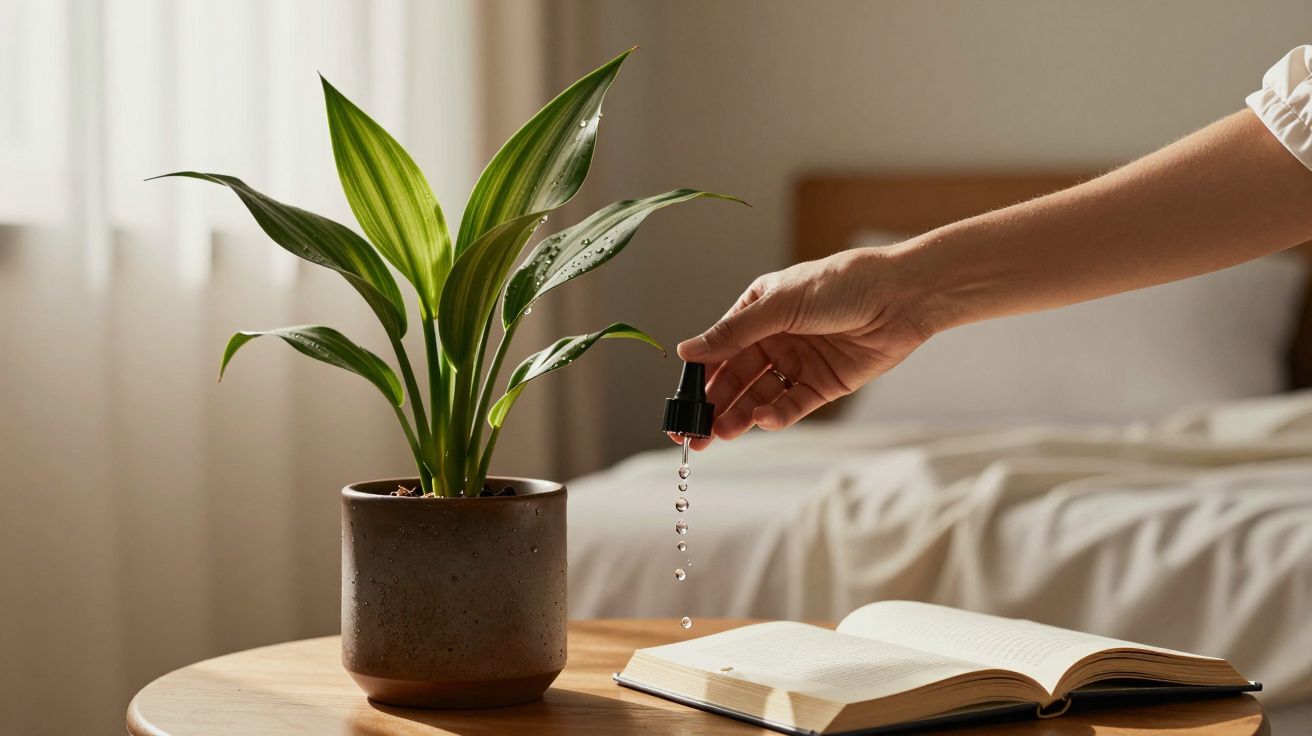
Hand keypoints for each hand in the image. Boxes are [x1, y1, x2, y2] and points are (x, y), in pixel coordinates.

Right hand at [673, 246, 931, 448]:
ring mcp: (799, 362)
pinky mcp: (824, 384)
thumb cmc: (840, 285)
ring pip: (760, 396)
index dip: (698, 379)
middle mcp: (775, 338)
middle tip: (694, 434)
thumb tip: (686, 350)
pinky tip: (763, 419)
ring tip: (722, 434)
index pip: (719, 350)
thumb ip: (733, 334)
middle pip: (735, 379)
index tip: (680, 406)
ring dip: (740, 415)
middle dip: (714, 406)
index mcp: (758, 311)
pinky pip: (793, 404)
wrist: (901, 296)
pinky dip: (777, 415)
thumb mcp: (779, 305)